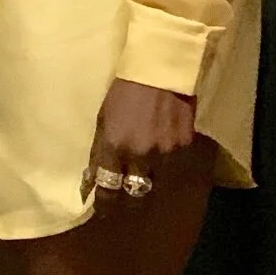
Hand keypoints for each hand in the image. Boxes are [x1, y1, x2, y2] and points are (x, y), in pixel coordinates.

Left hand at [84, 80, 198, 198]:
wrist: (161, 68)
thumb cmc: (124, 91)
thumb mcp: (103, 118)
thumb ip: (99, 150)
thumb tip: (91, 179)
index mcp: (115, 147)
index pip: (108, 188)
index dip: (105, 202)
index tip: (104, 206)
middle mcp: (140, 155)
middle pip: (135, 192)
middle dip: (129, 197)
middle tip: (126, 194)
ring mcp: (165, 152)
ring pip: (156, 179)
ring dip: (149, 175)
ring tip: (146, 162)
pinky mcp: (184, 145)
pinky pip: (173, 161)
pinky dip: (167, 156)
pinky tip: (163, 139)